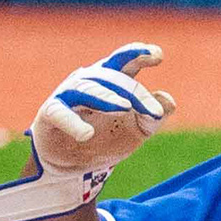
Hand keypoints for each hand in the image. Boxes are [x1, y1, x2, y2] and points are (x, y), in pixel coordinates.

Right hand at [31, 45, 171, 175]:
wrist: (75, 166)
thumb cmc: (106, 139)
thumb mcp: (137, 131)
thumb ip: (153, 117)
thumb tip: (169, 101)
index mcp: (111, 80)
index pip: (125, 61)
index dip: (138, 53)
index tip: (158, 55)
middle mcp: (89, 81)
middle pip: (113, 77)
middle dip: (134, 92)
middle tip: (154, 111)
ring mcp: (68, 95)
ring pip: (87, 89)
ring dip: (106, 97)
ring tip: (124, 108)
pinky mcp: (50, 114)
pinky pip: (59, 113)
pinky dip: (73, 122)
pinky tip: (86, 134)